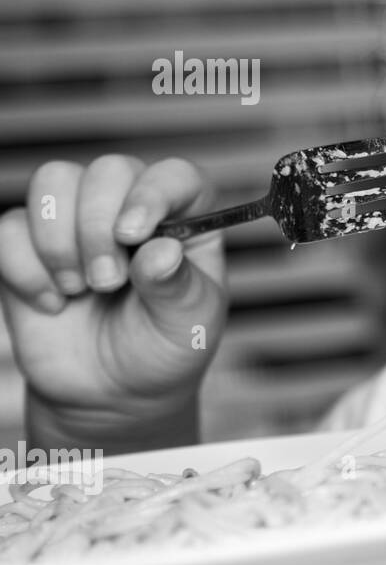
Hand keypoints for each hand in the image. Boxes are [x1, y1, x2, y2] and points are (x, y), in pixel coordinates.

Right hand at [0, 155, 228, 442]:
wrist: (113, 393)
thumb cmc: (163, 348)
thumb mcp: (188, 325)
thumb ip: (178, 287)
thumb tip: (160, 252)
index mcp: (185, 219)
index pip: (175, 176)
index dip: (152, 193)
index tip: (132, 234)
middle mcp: (131, 207)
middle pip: (107, 172)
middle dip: (98, 229)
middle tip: (108, 282)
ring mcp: (78, 221)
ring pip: (53, 182)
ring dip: (59, 240)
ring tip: (80, 290)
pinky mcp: (29, 245)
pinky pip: (9, 227)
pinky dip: (24, 269)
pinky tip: (52, 303)